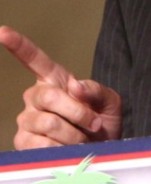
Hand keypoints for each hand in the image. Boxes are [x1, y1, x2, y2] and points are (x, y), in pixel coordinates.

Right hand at [0, 25, 121, 148]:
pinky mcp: (23, 142)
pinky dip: (61, 148)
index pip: (34, 59)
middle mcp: (35, 97)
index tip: (2, 31)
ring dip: (73, 133)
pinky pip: (40, 144)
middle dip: (77, 112)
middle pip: (49, 97)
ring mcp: (27, 120)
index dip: (18, 45)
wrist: (101, 152)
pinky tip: (67, 149)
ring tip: (82, 138)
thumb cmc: (102, 123)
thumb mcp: (109, 102)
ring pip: (47, 122)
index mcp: (55, 80)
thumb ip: (95, 90)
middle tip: (94, 123)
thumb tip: (75, 87)